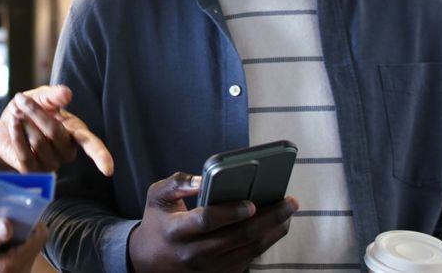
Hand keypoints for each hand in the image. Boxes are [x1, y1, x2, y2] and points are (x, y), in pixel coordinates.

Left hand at [0, 85, 113, 175]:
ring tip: (17, 113)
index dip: (100, 155)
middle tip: (21, 99)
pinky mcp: (32, 171)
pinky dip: (16, 133)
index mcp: (75, 132)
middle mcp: (66, 151)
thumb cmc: (29, 112)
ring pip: (38, 142)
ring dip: (24, 123)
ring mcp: (49, 163)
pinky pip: (24, 152)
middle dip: (36, 112)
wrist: (4, 127)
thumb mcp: (41, 97)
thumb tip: (67, 93)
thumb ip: (53, 95)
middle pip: (55, 133)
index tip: (108, 169)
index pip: (91, 144)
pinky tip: (12, 124)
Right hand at [0, 218, 47, 272]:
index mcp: (8, 268)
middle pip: (32, 240)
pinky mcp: (4, 272)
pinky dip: (4, 241)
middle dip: (18, 225)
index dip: (29, 218)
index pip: (38, 235)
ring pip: (23, 244)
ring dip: (10, 233)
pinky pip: (14, 251)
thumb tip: (8, 226)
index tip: (13, 207)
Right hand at [128, 172, 297, 272]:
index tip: (251, 202)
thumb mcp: (156, 197)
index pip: (207, 221)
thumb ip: (176, 183)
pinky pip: (251, 256)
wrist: (152, 262)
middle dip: (269, 217)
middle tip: (289, 202)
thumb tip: (203, 178)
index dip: (231, 212)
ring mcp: (211, 267)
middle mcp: (195, 253)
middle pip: (240, 236)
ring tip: (288, 211)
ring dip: (275, 230)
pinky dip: (267, 240)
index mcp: (177, 231)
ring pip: (251, 248)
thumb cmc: (158, 223)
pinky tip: (277, 225)